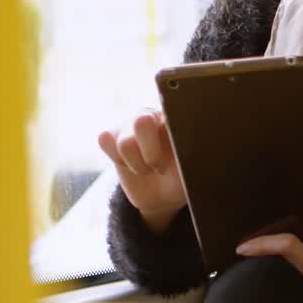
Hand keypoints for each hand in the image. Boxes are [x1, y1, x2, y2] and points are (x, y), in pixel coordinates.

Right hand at [97, 110, 185, 233]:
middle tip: (160, 168)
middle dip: (151, 153)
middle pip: (142, 121)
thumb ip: (195, 152)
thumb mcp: (194, 167)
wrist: (163, 195)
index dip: (169, 130)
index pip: (171, 106)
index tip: (172, 149)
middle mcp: (153, 114)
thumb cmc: (183, 177)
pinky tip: (130, 164)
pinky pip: (105, 139)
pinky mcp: (111, 134)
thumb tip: (197, 142)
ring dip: (137, 164)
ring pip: (125, 141)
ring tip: (149, 169)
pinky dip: (118, 159)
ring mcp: (130, 122)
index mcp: (177, 117)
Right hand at [237, 234, 302, 302]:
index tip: (242, 250)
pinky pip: (297, 259)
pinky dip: (277, 257)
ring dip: (269, 247)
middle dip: (263, 240)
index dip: (266, 244)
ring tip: (245, 255)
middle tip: (239, 250)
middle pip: (290, 241)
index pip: (292, 247)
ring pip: (293, 248)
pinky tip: (265, 268)